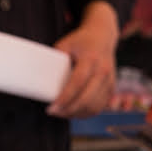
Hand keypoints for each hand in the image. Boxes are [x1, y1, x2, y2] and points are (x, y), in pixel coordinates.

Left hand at [47, 1, 119, 118]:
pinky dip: (86, 113)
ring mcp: (109, 81)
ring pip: (94, 107)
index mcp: (91, 59)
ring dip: (76, 114)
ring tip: (62, 112)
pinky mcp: (111, 89)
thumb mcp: (66, 44)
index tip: (52, 107)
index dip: (65, 98)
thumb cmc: (81, 41)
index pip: (78, 83)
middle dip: (68, 110)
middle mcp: (103, 71)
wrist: (102, 36)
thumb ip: (55, 60)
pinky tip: (74, 112)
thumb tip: (40, 77)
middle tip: (54, 112)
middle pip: (87, 99)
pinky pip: (99, 107)